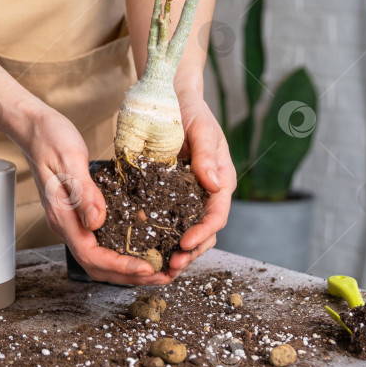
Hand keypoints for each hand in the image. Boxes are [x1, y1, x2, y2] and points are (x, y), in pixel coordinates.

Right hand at [18, 108, 171, 284]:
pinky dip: (123, 251)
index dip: (120, 266)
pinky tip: (142, 246)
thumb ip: (83, 192)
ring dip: (127, 268)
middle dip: (129, 276)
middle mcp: (67, 224)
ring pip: (100, 258)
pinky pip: (102, 242)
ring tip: (157, 268)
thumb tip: (98, 222)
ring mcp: (72, 221)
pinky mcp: (80, 213)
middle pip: (97, 266)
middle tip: (162, 276)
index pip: (91, 255)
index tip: (147, 267)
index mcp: (62, 216)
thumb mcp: (69, 160)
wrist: (34, 128)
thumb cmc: (50, 139)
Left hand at [167, 94, 235, 278]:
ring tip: (160, 267)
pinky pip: (167, 220)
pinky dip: (159, 236)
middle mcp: (206, 193)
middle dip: (190, 252)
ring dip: (176, 251)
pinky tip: (144, 247)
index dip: (203, 233)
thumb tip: (214, 183)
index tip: (184, 244)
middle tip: (170, 267)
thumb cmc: (192, 112)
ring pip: (187, 232)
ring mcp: (187, 196)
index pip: (217, 216)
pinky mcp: (168, 194)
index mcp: (221, 181)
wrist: (172, 99)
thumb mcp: (202, 130)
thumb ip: (207, 155)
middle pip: (204, 232)